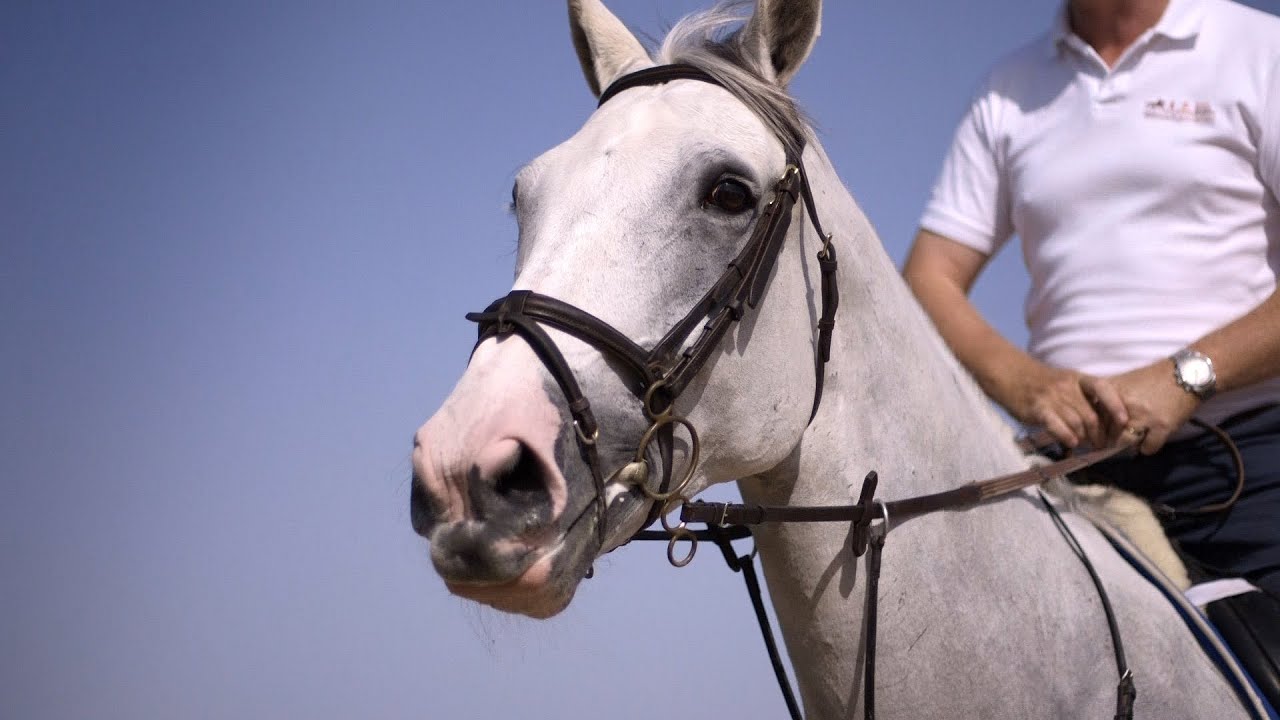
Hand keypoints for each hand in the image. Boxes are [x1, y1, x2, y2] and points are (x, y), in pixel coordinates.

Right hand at [1003, 362, 1127, 449]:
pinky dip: (1067, 437)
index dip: (1115, 405)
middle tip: (1101, 446)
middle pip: (1091, 415)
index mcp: (1077, 378)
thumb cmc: (1038, 381)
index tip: (1124, 421)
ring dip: (1084, 439)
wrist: (1008, 372)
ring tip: (1085, 446)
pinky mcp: (1037, 409)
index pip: (1103, 388)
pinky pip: (1058, 426)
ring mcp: (1051, 397)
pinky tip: (1070, 443)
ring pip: (1077, 423)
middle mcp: (1066, 387)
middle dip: (1099, 435)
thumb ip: (1081, 397)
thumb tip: (1101, 421)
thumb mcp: (1064, 382)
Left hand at [1096, 360, 1200, 453]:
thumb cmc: (1152, 379)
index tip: (1097, 437)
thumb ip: (1107, 401)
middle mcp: (1124, 404)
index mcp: (1111, 392)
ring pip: (1125, 442)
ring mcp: (1143, 416)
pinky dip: (1148, 448)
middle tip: (1116, 441)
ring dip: (1129, 444)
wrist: (1186, 374)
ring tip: (1134, 439)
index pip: (1093, 419)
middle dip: (1111, 440)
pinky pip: (1147, 448)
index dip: (1095, 430)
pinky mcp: (1161, 426)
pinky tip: (1151, 440)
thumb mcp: (1123, 383)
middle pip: (1108, 432)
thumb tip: (1094, 424)